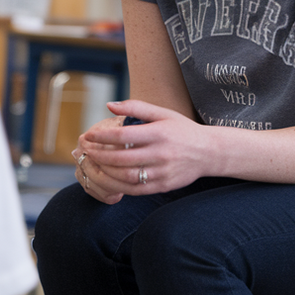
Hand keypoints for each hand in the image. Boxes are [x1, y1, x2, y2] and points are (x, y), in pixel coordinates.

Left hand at [76, 100, 208, 199]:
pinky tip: (108, 178)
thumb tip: (109, 105)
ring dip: (105, 172)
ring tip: (93, 164)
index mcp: (159, 133)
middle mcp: (161, 153)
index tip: (88, 135)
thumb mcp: (163, 113)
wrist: (209, 152)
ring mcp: (162, 172)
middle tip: (85, 150)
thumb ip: (136, 107)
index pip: (123, 135)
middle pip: (121, 158)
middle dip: (98, 155)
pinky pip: (135, 189)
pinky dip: (118, 185)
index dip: (101, 137)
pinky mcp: (163, 186)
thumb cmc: (182, 130)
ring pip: (125, 176)